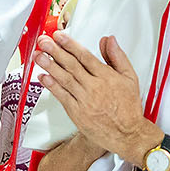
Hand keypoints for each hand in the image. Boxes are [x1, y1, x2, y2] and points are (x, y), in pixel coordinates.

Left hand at [33, 32, 156, 159]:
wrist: (127, 134)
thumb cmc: (128, 107)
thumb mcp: (130, 77)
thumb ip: (117, 57)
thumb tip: (109, 40)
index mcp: (106, 76)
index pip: (84, 55)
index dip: (69, 44)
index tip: (59, 36)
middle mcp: (94, 87)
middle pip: (71, 65)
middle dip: (55, 51)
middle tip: (43, 41)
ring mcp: (84, 100)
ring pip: (64, 79)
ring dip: (49, 66)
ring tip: (39, 55)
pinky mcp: (77, 113)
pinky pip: (62, 96)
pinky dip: (51, 86)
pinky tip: (43, 77)